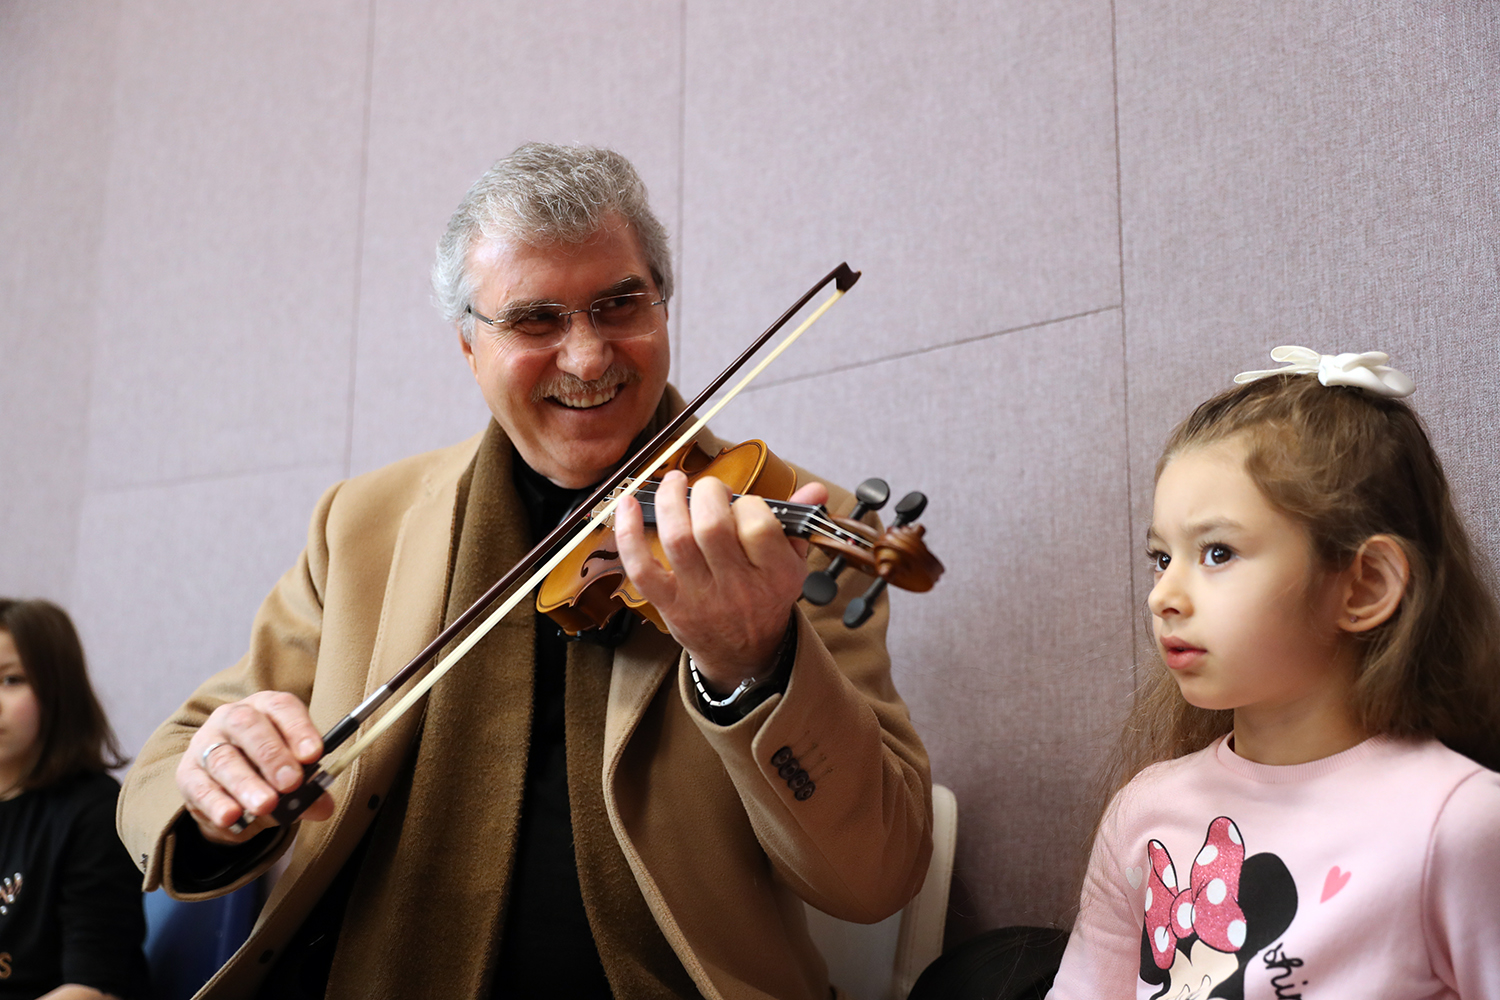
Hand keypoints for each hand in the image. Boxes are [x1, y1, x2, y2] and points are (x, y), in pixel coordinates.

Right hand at [175, 690, 332, 844]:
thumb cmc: (268, 773)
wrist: (229, 793)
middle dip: (272, 755)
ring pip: (223, 759)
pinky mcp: (187, 774)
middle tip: (291, 782)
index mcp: (266, 708)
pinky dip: (217, 804)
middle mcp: (233, 718)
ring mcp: (206, 744)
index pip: (282, 707)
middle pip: (248, 727)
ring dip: (246, 783)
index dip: (299, 729)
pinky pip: (200, 787)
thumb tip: (323, 806)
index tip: (314, 754)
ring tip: (266, 805)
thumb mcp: (292, 777)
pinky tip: (231, 816)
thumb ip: (309, 790)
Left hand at [614, 470, 827, 691]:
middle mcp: (737, 588)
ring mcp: (700, 598)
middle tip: (709, 490)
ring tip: (675, 483)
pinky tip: (628, 505)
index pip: (759, 526)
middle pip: (712, 527)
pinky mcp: (669, 605)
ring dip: (670, 501)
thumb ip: (798, 523)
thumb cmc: (765, 600)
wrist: (744, 656)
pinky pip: (641, 568)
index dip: (748, 503)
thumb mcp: (791, 566)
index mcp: (774, 576)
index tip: (744, 503)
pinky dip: (629, 534)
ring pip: (677, 539)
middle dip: (707, 493)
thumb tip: (814, 489)